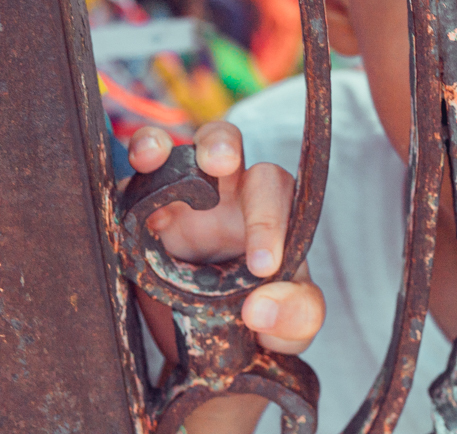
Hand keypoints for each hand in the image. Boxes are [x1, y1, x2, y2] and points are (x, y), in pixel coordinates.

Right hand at [123, 122, 325, 365]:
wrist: (210, 348)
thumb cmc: (261, 324)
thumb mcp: (291, 330)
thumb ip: (295, 316)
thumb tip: (262, 309)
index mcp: (269, 213)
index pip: (275, 195)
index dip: (270, 222)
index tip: (262, 268)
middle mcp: (226, 196)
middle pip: (229, 147)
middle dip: (222, 147)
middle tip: (221, 164)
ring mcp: (179, 203)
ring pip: (174, 153)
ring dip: (162, 145)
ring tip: (151, 158)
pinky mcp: (139, 220)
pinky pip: (129, 186)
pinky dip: (123, 176)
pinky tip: (123, 179)